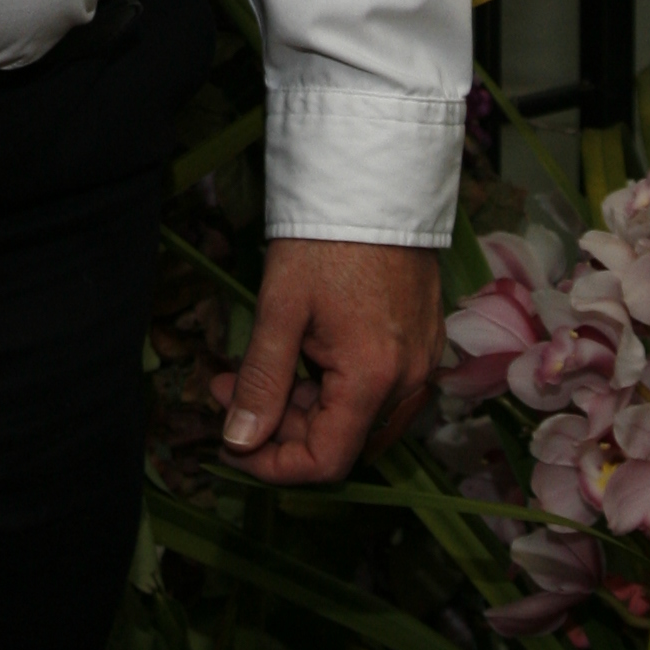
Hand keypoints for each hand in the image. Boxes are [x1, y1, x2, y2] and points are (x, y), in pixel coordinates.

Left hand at [212, 240, 443, 487]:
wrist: (373, 184)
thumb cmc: (324, 240)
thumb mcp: (280, 309)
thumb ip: (262, 381)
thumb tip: (238, 441)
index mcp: (375, 378)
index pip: (326, 462)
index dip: (272, 465)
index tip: (230, 443)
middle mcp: (409, 381)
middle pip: (341, 442)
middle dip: (278, 427)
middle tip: (226, 386)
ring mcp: (422, 363)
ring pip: (358, 419)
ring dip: (303, 408)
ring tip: (254, 367)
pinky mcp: (423, 344)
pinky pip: (378, 391)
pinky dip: (334, 388)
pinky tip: (298, 355)